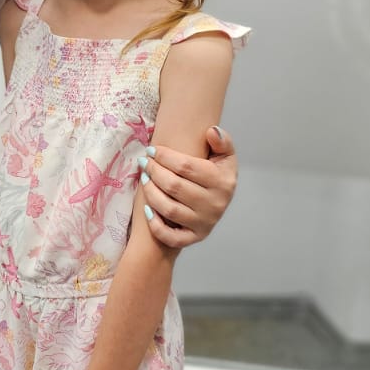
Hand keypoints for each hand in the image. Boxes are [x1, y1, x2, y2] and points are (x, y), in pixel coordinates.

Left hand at [140, 125, 237, 248]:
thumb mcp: (225, 156)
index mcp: (222, 182)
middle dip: (154, 171)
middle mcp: (215, 204)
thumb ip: (221, 141)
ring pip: (169, 209)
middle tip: (144, 162)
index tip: (151, 150)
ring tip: (144, 179)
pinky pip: (172, 237)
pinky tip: (147, 209)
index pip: (186, 166)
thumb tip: (210, 132)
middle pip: (174, 186)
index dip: (164, 157)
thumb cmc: (217, 175)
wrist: (219, 203)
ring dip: (151, 192)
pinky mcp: (194, 238)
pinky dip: (156, 225)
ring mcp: (204, 223)